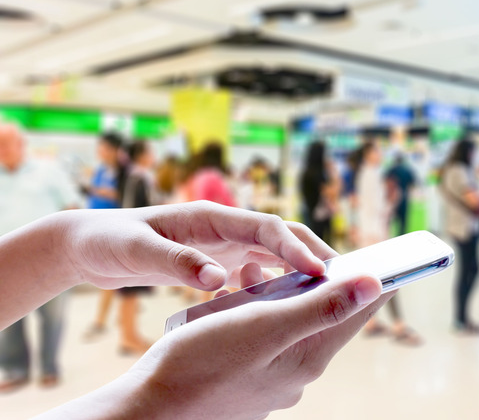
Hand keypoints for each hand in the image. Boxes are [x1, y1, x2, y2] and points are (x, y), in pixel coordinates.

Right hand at [46, 264, 393, 419]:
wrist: (148, 409)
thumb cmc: (200, 363)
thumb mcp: (265, 327)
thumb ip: (321, 308)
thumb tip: (374, 286)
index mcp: (309, 356)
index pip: (357, 312)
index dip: (374, 280)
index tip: (390, 255)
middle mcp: (298, 371)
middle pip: (326, 315)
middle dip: (321, 281)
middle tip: (314, 254)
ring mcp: (273, 378)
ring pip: (292, 323)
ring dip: (283, 293)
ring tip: (257, 273)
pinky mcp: (249, 377)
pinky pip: (267, 336)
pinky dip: (259, 312)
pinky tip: (237, 299)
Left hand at [61, 201, 333, 290]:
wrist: (88, 244)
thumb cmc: (109, 240)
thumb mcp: (137, 251)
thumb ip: (177, 262)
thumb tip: (217, 279)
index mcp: (212, 218)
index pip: (268, 228)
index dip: (298, 249)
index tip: (322, 272)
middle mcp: (224, 227)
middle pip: (282, 238)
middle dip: (314, 255)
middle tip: (344, 281)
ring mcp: (222, 243)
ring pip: (274, 255)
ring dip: (299, 271)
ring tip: (324, 294)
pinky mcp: (217, 260)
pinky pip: (257, 271)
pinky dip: (273, 284)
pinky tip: (279, 306)